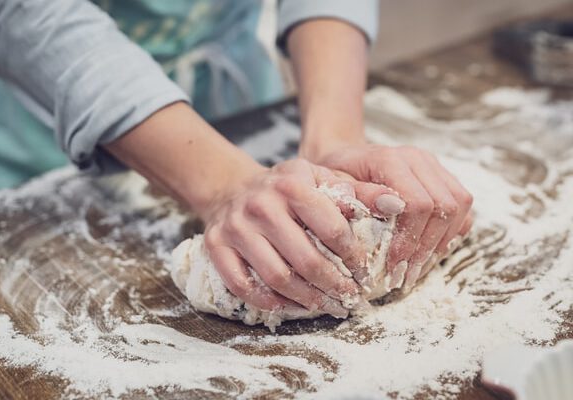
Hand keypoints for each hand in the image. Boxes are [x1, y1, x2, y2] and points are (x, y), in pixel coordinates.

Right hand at [198, 159, 388, 315]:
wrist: (234, 188)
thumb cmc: (287, 188)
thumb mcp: (322, 179)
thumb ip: (359, 192)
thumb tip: (397, 204)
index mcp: (292, 183)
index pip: (332, 228)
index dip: (354, 256)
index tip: (365, 272)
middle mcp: (261, 204)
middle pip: (306, 259)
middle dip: (334, 286)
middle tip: (350, 298)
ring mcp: (236, 226)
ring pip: (277, 277)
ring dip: (307, 300)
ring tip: (327, 306)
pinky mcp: (217, 246)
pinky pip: (244, 286)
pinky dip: (270, 302)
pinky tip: (290, 306)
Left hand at [306, 144, 472, 289]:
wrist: (344, 158)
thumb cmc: (335, 177)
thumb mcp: (334, 188)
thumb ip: (360, 196)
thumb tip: (391, 207)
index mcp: (390, 159)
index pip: (418, 203)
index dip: (410, 240)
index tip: (393, 266)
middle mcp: (418, 159)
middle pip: (444, 206)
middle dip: (427, 247)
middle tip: (406, 276)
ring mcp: (433, 165)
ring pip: (460, 205)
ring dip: (442, 242)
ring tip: (418, 269)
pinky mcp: (442, 176)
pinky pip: (462, 206)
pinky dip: (451, 232)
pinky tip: (429, 252)